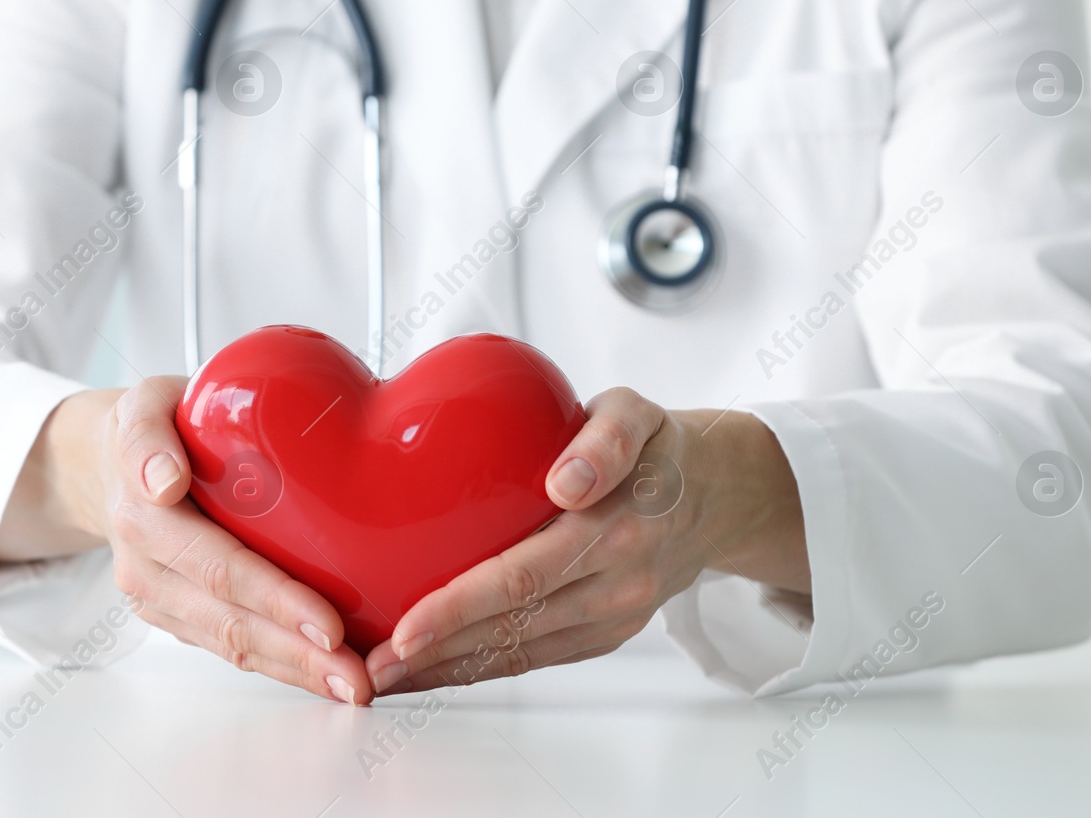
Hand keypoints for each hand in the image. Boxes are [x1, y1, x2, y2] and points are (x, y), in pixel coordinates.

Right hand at [0, 379, 373, 704]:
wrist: (105, 464)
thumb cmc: (149, 426)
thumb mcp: (142, 408)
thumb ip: (147, 438)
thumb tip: (163, 480)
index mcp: (143, 518)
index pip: (219, 567)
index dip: (275, 599)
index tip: (329, 624)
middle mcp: (147, 570)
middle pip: (230, 621)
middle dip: (298, 654)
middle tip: (356, 677)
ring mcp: (159, 600)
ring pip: (231, 645)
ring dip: (294, 670)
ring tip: (351, 686)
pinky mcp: (175, 615)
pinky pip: (228, 646)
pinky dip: (278, 665)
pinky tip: (322, 674)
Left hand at [361, 388, 806, 694]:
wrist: (717, 494)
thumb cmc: (658, 446)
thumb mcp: (636, 413)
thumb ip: (605, 439)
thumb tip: (567, 481)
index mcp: (616, 527)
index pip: (524, 576)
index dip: (461, 607)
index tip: (406, 627)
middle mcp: (617, 582)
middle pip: (515, 627)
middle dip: (437, 652)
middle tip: (373, 666)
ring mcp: (614, 616)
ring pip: (521, 653)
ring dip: (450, 669)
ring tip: (387, 676)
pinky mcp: (607, 634)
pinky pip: (537, 656)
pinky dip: (480, 667)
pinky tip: (433, 669)